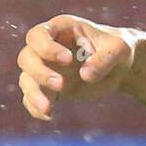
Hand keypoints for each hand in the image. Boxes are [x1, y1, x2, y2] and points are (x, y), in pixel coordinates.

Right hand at [17, 15, 133, 120]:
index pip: (38, 35)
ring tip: (48, 109)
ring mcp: (45, 68)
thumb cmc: (117, 49)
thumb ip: (104, 59)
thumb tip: (86, 76)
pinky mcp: (48, 88)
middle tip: (61, 85)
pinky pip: (32, 98)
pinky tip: (48, 115)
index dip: (47, 48)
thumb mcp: (119, 49)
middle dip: (40, 72)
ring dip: (33, 94)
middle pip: (26, 58)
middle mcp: (47, 48)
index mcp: (61, 29)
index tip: (68, 59)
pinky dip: (35, 107)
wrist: (119, 66)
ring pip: (26, 79)